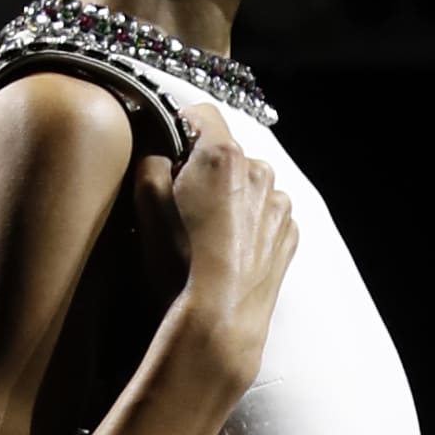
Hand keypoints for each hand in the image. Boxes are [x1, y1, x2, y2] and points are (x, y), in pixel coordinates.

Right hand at [135, 103, 295, 387]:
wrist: (220, 321)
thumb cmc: (179, 264)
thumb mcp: (146, 205)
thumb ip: (151, 159)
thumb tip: (158, 146)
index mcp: (223, 155)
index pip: (202, 113)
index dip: (181, 126)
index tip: (169, 150)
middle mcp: (259, 171)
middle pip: (227, 152)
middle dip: (206, 168)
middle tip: (184, 204)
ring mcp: (279, 204)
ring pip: (250, 184)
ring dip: (232, 196)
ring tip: (210, 233)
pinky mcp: (289, 234)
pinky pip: (267, 215)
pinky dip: (250, 224)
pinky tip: (230, 250)